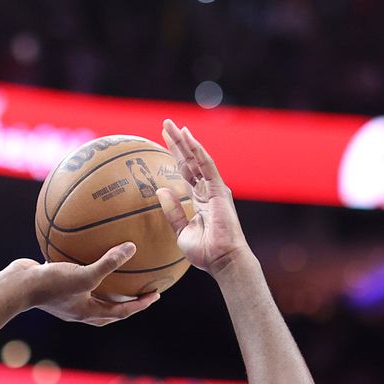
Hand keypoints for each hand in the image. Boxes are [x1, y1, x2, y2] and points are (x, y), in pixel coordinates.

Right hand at [12, 244, 159, 325]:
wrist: (16, 287)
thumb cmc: (51, 285)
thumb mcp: (84, 274)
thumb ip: (108, 263)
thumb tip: (132, 248)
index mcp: (87, 312)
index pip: (121, 312)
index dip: (140, 304)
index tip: (155, 295)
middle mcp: (76, 309)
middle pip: (106, 311)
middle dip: (123, 304)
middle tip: (138, 292)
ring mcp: (63, 299)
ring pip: (89, 295)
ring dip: (102, 289)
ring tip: (113, 275)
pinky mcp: (52, 285)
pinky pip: (72, 278)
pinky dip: (81, 269)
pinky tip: (83, 252)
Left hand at [157, 119, 250, 274]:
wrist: (222, 260)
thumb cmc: (205, 251)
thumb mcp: (181, 230)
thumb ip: (172, 210)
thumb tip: (161, 189)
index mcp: (199, 198)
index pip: (184, 171)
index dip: (174, 154)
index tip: (162, 139)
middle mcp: (207, 189)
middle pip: (189, 160)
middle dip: (177, 142)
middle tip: (165, 124)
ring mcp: (214, 188)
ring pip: (198, 159)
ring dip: (185, 142)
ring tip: (173, 126)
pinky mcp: (220, 191)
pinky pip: (208, 167)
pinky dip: (198, 152)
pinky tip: (189, 139)